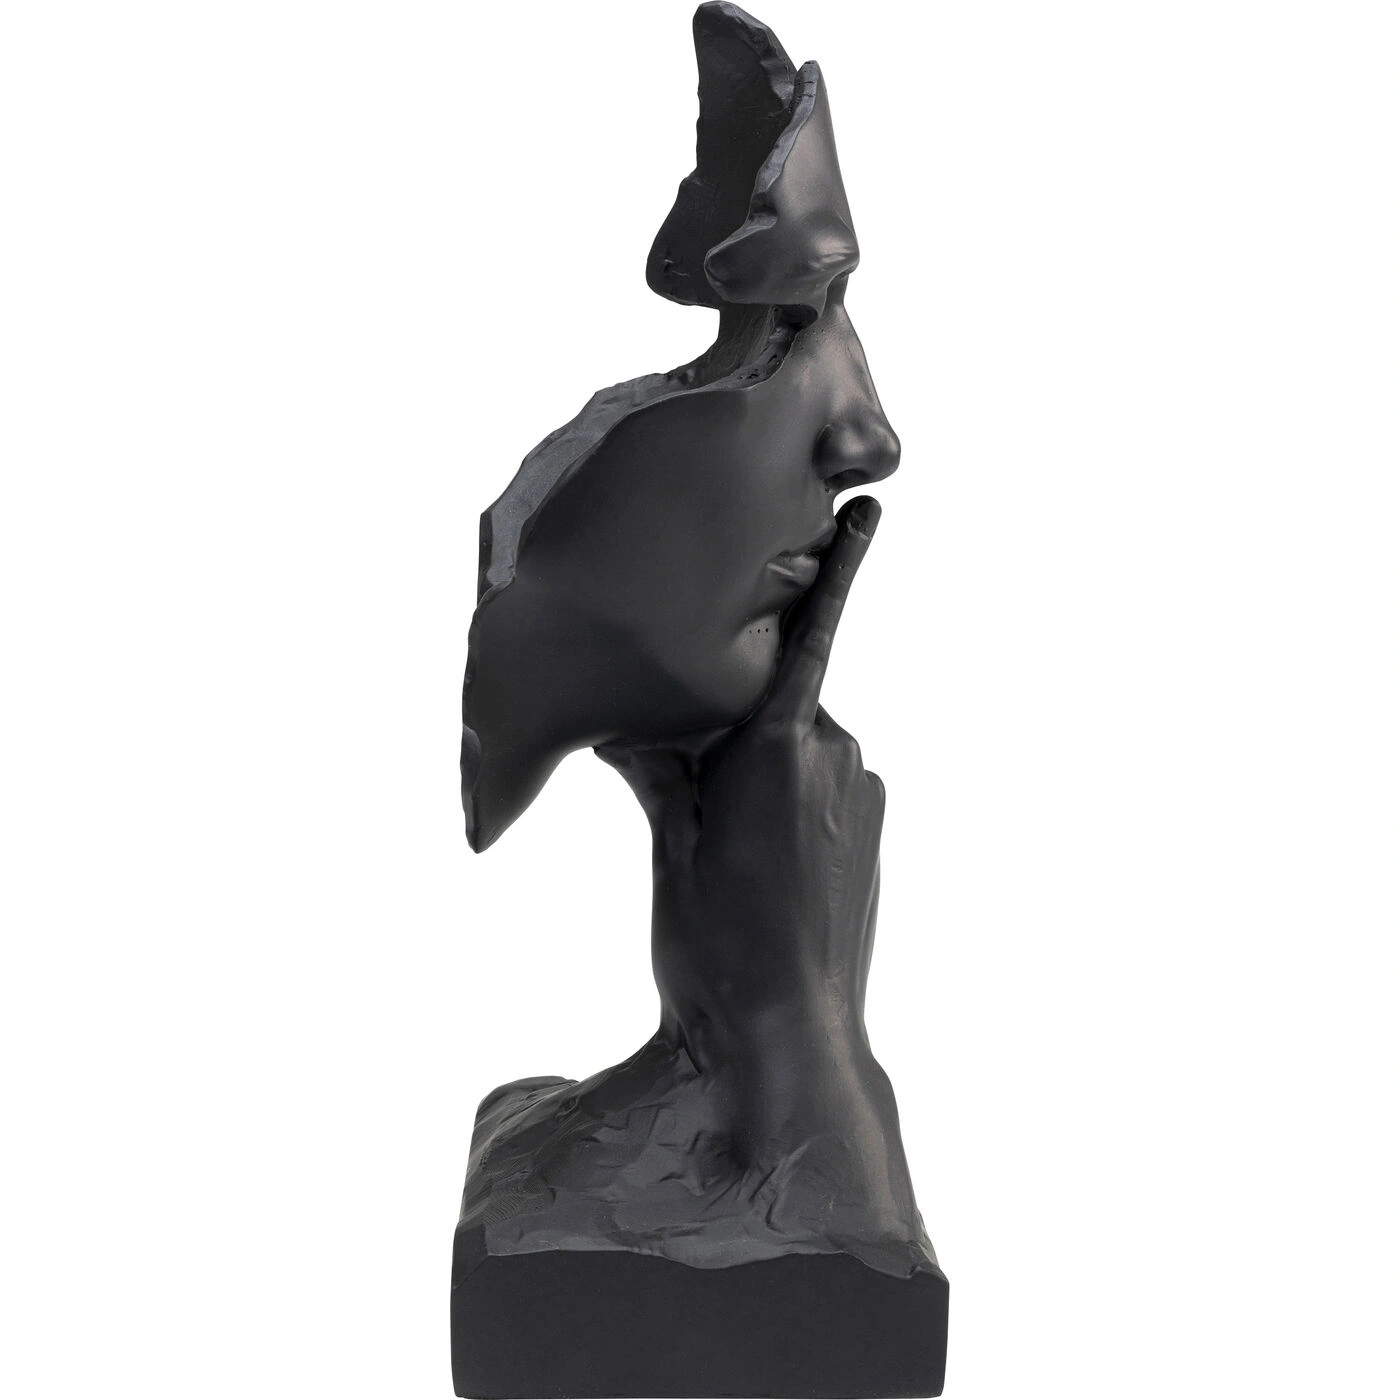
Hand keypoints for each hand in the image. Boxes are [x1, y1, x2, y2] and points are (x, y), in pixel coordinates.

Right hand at [599, 496, 886, 1050]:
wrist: (789, 1036)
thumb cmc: (715, 945)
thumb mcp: (667, 852)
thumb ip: (657, 773)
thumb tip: (627, 729)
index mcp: (779, 747)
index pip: (812, 636)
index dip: (843, 568)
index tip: (873, 509)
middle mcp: (835, 756)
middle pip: (779, 704)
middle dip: (736, 726)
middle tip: (691, 792)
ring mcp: (861, 796)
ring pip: (799, 750)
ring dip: (759, 772)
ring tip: (722, 852)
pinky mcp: (870, 833)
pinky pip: (822, 788)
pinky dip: (788, 803)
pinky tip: (760, 869)